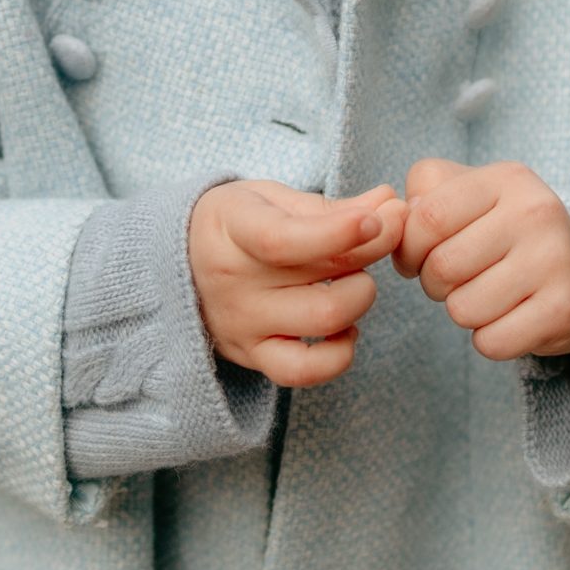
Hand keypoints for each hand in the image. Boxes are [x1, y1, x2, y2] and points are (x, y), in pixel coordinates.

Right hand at [188, 180, 404, 388]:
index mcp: (232, 227)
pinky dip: (339, 353)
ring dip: (360, 297)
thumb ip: (333, 206)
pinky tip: (346, 328)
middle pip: (320, 277)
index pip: (284, 239)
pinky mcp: (252, 356)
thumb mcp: (272, 199)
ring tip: (355, 282)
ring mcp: (241, 323)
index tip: (378, 218)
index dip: (339, 231)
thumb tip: (391, 204)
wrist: (178, 264)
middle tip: (375, 239)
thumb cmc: (236, 224)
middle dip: (368, 254)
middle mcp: (232, 279)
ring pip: (324, 321)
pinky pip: (303, 371)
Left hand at [394, 159, 569, 362]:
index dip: (408, 248)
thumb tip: (398, 223)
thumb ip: (424, 195)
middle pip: (441, 268)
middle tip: (460, 279)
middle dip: (435, 284)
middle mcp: (536, 213)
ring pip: (463, 309)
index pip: (427, 218)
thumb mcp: (469, 195)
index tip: (417, 257)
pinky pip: (491, 342)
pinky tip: (510, 318)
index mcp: (507, 179)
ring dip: (463, 311)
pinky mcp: (564, 310)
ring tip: (489, 295)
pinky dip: (489, 339)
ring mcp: (555, 262)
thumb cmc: (506, 233)